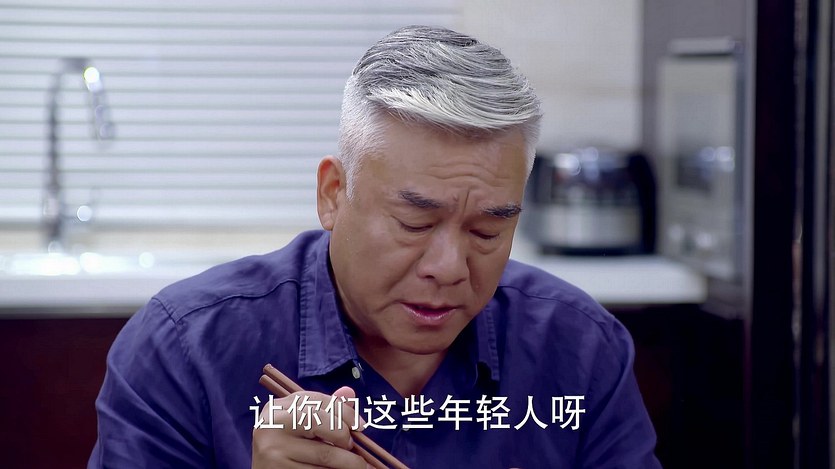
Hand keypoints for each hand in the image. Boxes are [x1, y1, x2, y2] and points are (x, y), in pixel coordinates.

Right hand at [252, 386, 368, 467]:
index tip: (361, 426)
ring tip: (359, 465)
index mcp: (278, 407)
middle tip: (354, 448)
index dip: (345, 412)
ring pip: (325, 454)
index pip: (318, 400)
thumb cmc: (286, 446)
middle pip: (321, 422)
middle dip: (345, 436)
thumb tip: (349, 392)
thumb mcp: (301, 424)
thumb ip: (324, 409)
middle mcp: (273, 424)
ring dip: (348, 461)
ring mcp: (274, 449)